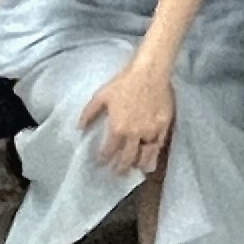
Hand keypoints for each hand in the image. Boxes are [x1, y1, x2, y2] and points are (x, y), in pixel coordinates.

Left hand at [77, 58, 176, 174]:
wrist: (151, 71)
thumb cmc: (125, 82)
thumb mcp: (101, 95)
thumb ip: (89, 113)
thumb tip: (79, 128)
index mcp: (118, 128)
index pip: (109, 151)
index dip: (103, 159)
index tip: (100, 163)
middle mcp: (134, 134)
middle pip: (127, 158)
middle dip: (120, 168)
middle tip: (116, 173)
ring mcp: (151, 131)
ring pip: (145, 156)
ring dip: (139, 165)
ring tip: (136, 170)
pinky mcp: (164, 126)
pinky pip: (159, 145)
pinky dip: (154, 154)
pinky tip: (152, 158)